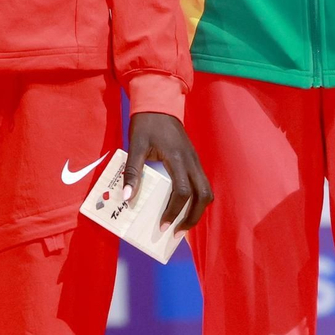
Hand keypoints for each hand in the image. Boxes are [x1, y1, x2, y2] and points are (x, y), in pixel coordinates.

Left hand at [123, 112, 212, 231]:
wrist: (159, 102)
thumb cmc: (146, 124)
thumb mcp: (135, 145)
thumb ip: (132, 171)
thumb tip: (127, 198)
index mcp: (177, 158)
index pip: (182, 191)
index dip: (174, 211)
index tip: (162, 225)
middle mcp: (191, 161)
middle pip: (203, 196)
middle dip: (192, 217)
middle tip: (176, 232)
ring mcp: (196, 160)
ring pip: (206, 191)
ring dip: (197, 210)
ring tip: (182, 224)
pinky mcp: (195, 160)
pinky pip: (202, 184)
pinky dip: (197, 199)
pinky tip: (184, 206)